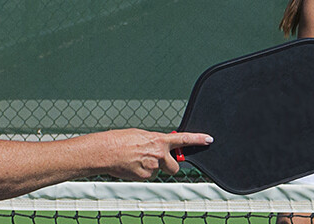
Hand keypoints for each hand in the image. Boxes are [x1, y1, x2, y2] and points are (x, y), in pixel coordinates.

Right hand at [96, 129, 212, 180]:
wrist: (105, 151)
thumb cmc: (119, 140)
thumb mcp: (140, 135)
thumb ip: (154, 141)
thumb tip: (159, 147)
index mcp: (159, 140)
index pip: (184, 139)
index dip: (198, 139)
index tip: (209, 139)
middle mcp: (159, 154)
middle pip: (175, 167)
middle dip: (170, 167)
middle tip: (159, 162)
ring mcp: (153, 167)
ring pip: (158, 172)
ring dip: (150, 168)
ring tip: (135, 160)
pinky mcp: (144, 176)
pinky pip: (147, 176)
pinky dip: (140, 173)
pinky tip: (131, 166)